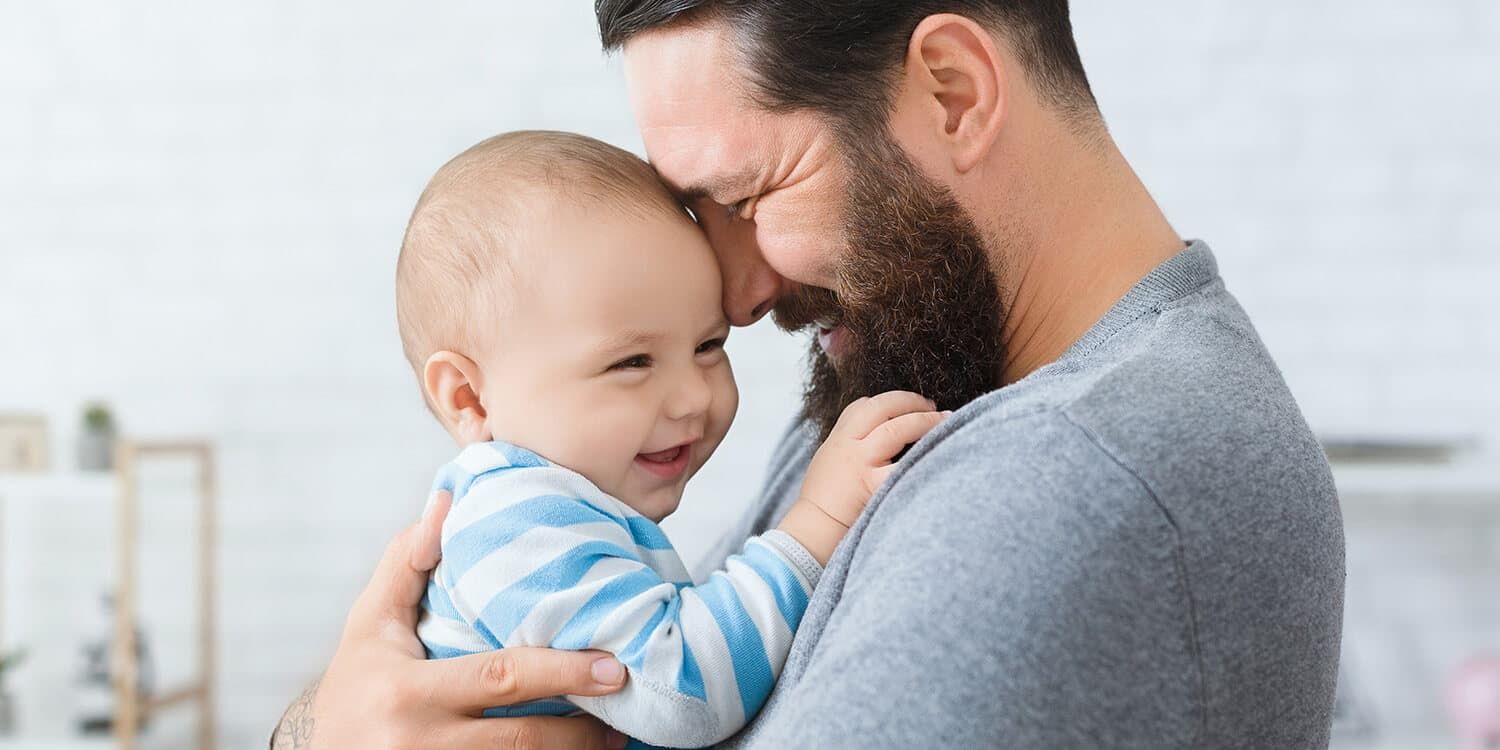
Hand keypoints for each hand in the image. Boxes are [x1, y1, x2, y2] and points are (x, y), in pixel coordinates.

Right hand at [271, 491, 629, 749]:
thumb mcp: (370, 624)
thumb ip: (407, 562)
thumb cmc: (355, 686)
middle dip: (583, 729)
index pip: (501, 677)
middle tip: (627, 703)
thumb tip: (448, 501)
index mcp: (408, 692)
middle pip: (523, 738)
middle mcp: (422, 743)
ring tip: (613, 736)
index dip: (562, 672)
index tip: (612, 665)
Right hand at [801, 391, 947, 525]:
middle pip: (882, 408)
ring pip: (895, 429)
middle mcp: (848, 446)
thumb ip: (849, 445)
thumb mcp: (828, 461)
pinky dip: (922, 456)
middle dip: (911, 402)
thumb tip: (876, 434)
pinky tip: (941, 451)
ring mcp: (860, 464)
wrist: (813, 531)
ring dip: (924, 421)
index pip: (862, 406)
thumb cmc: (823, 502)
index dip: (890, 400)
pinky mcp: (872, 486)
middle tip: (933, 407)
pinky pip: (902, 466)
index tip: (909, 404)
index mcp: (838, 439)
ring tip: (945, 420)